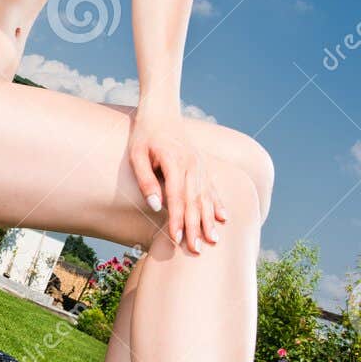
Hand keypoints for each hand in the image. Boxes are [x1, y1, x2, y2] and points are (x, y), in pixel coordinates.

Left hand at [128, 110, 227, 253]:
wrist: (161, 112)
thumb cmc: (144, 135)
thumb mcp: (137, 155)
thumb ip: (145, 180)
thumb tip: (155, 206)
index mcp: (175, 162)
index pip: (176, 197)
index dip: (176, 220)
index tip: (176, 239)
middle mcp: (192, 164)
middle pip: (194, 201)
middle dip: (195, 227)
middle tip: (196, 250)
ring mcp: (200, 165)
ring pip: (206, 196)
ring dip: (209, 220)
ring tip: (213, 240)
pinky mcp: (202, 165)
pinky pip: (212, 187)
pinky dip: (218, 203)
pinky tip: (223, 218)